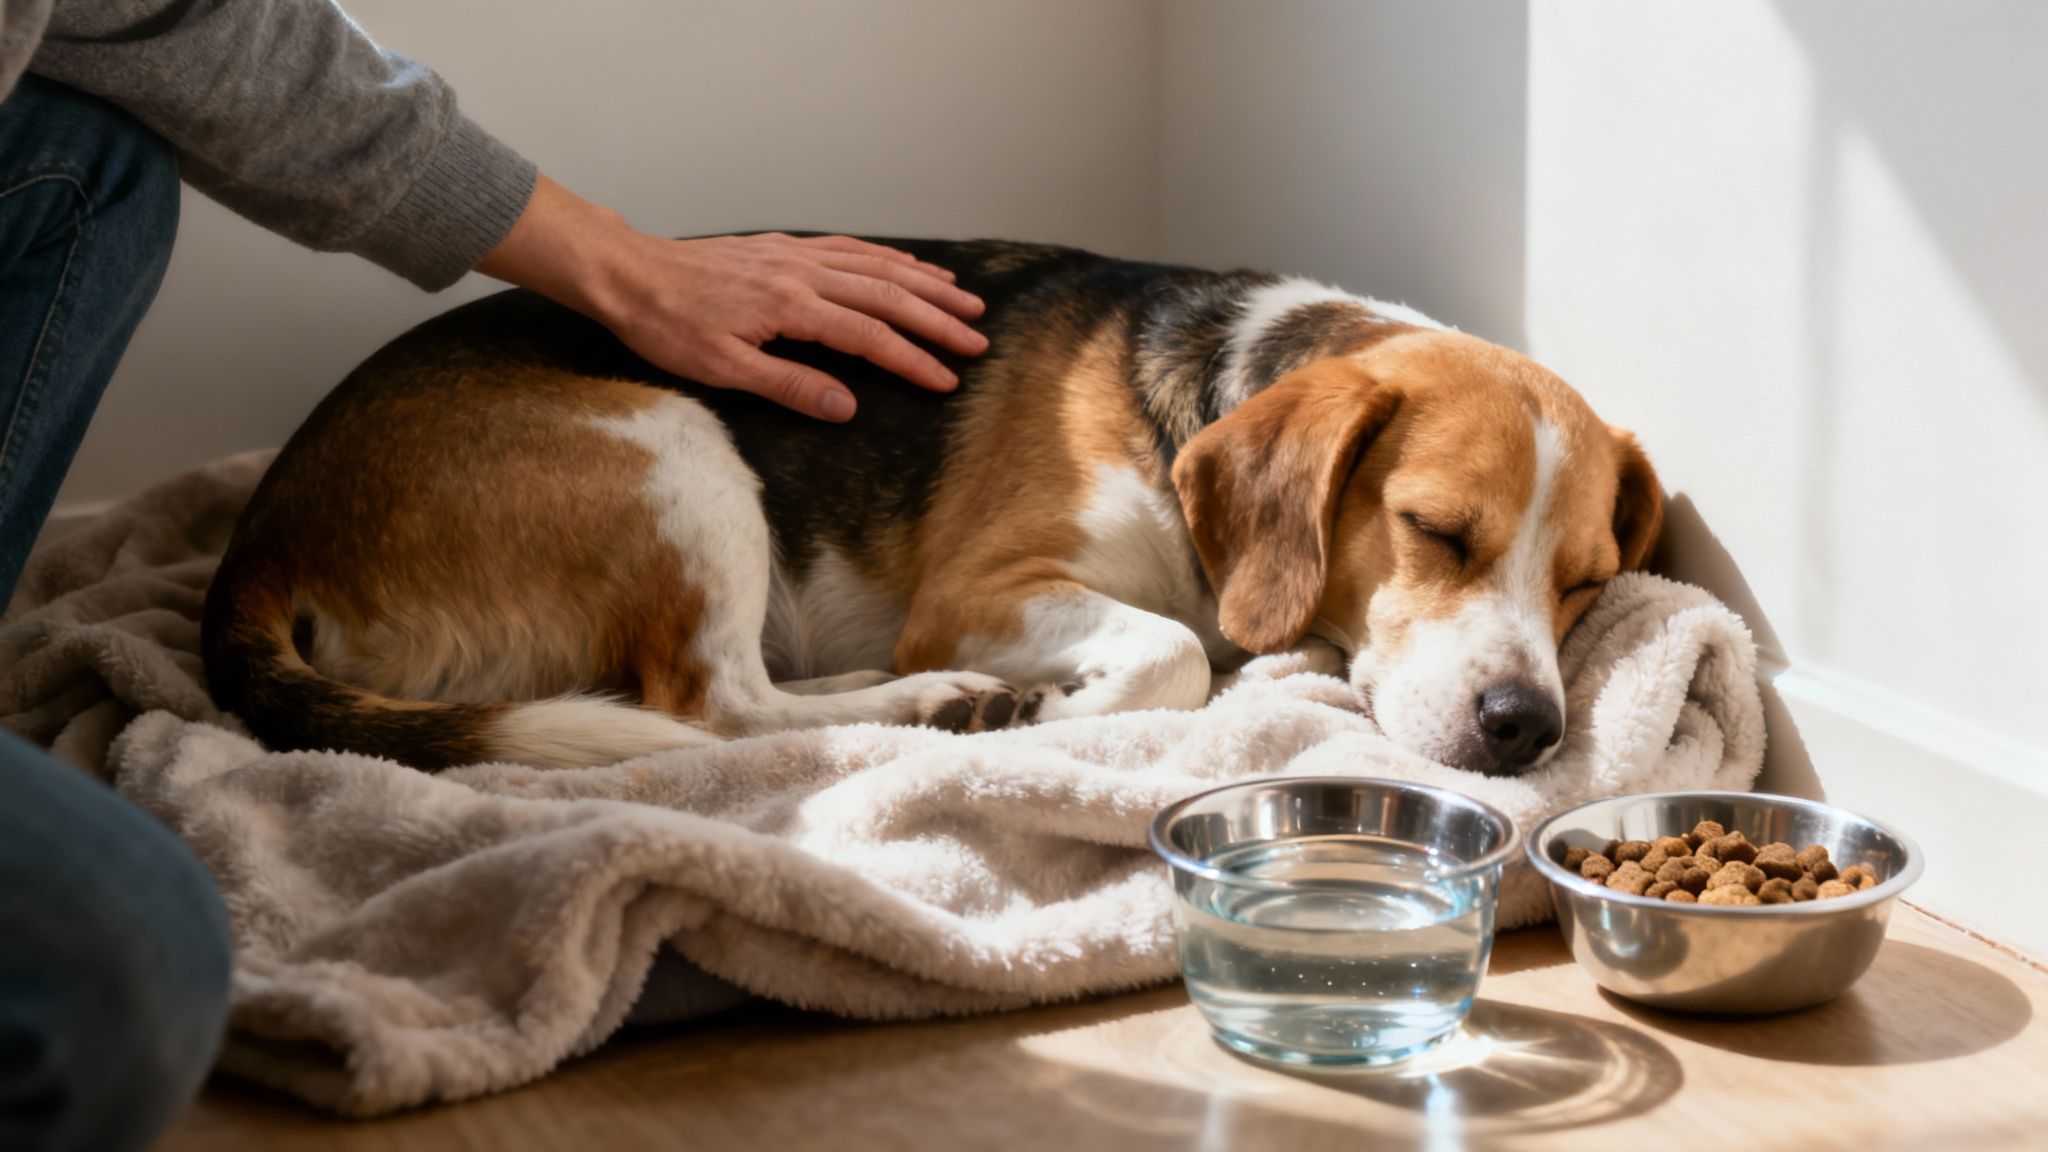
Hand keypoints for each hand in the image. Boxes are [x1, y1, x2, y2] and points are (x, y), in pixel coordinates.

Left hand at [477, 176, 987, 420]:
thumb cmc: (668, 326)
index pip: (869, 337)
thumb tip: (847, 408)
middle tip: (978, 340)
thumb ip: (790, 385)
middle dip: (937, 320)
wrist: (629, 274)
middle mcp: (803, 274)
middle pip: (887, 296)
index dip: (913, 360)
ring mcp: (796, 255)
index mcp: (793, 307)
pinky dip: (887, 256)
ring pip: (876, 266)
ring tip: (963, 300)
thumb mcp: (724, 370)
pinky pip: (849, 247)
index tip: (948, 380)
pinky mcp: (784, 248)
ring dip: (924, 284)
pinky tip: (908, 265)